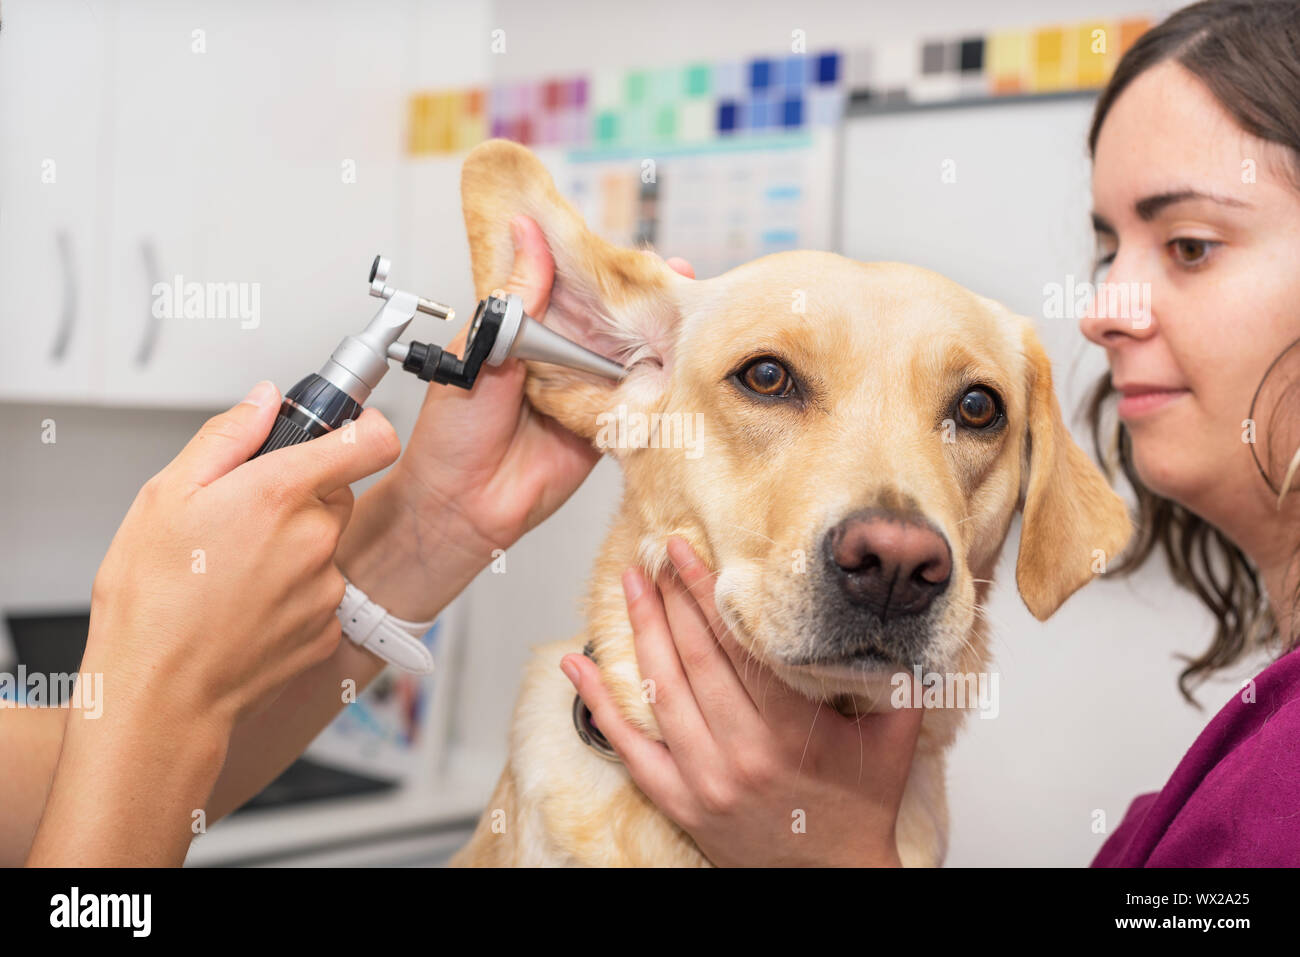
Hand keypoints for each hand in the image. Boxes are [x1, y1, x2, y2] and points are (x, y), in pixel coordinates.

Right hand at [86, 380, 400, 731]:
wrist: (160, 697)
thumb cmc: (152, 603)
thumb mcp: (165, 495)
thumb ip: (227, 436)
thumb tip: (264, 399)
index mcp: (280, 495)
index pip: (371, 440)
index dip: (363, 427)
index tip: (347, 430)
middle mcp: (316, 540)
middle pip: (335, 494)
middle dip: (298, 496)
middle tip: (242, 519)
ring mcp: (326, 588)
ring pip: (324, 545)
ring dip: (292, 548)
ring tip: (232, 573)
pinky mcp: (327, 629)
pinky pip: (319, 592)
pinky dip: (292, 594)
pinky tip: (245, 607)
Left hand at [342, 224, 693, 620]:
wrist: (461, 505)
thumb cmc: (452, 431)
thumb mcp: (480, 348)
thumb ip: (517, 298)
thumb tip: (528, 234)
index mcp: (528, 328)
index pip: (571, 287)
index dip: (603, 267)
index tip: (632, 251)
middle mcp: (562, 357)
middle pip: (612, 320)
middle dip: (645, 299)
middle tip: (677, 276)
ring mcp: (586, 393)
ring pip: (632, 358)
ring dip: (660, 340)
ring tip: (689, 314)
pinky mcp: (605, 429)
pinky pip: (638, 405)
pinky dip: (660, 389)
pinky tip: (683, 367)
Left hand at [560, 537, 922, 866]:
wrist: (829, 882)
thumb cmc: (858, 811)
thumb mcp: (892, 743)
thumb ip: (897, 680)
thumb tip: (891, 613)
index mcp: (790, 735)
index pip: (737, 648)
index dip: (706, 594)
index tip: (684, 552)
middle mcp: (741, 757)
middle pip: (693, 662)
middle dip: (670, 602)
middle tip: (652, 557)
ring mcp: (704, 783)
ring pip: (660, 695)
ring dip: (640, 634)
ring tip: (630, 588)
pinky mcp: (680, 803)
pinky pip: (629, 749)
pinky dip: (598, 705)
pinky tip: (578, 666)